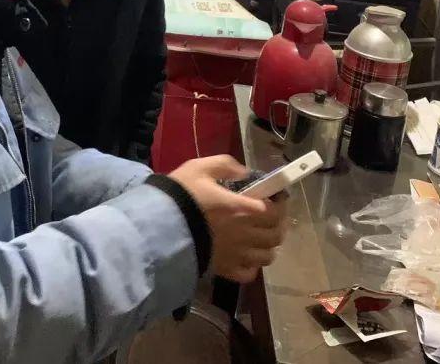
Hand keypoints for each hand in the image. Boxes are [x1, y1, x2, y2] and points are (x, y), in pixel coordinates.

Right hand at [168, 155, 287, 282]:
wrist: (158, 226)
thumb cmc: (181, 195)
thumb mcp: (200, 167)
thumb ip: (226, 165)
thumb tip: (245, 172)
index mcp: (243, 209)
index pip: (276, 211)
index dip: (281, 205)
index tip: (276, 198)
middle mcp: (245, 234)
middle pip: (276, 235)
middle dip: (277, 224)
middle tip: (269, 216)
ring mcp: (236, 255)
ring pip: (267, 256)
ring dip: (268, 245)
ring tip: (259, 237)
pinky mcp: (225, 270)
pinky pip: (249, 273)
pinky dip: (252, 266)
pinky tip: (245, 256)